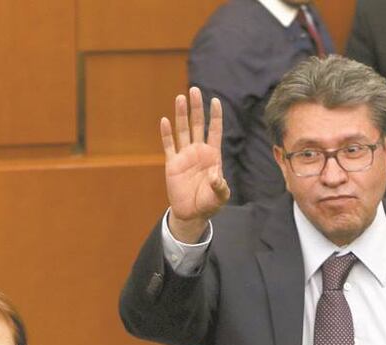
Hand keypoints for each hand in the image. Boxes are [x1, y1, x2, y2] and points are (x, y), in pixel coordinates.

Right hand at [161, 87, 230, 242]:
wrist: (192, 213)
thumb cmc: (209, 203)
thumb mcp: (220, 196)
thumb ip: (220, 186)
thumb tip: (215, 177)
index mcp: (213, 155)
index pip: (215, 130)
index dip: (215, 116)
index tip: (215, 100)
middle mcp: (198, 152)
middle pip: (197, 125)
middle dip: (196, 108)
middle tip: (194, 90)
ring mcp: (184, 156)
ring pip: (183, 130)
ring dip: (181, 115)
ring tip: (180, 98)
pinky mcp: (172, 164)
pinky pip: (169, 146)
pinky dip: (166, 134)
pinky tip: (165, 120)